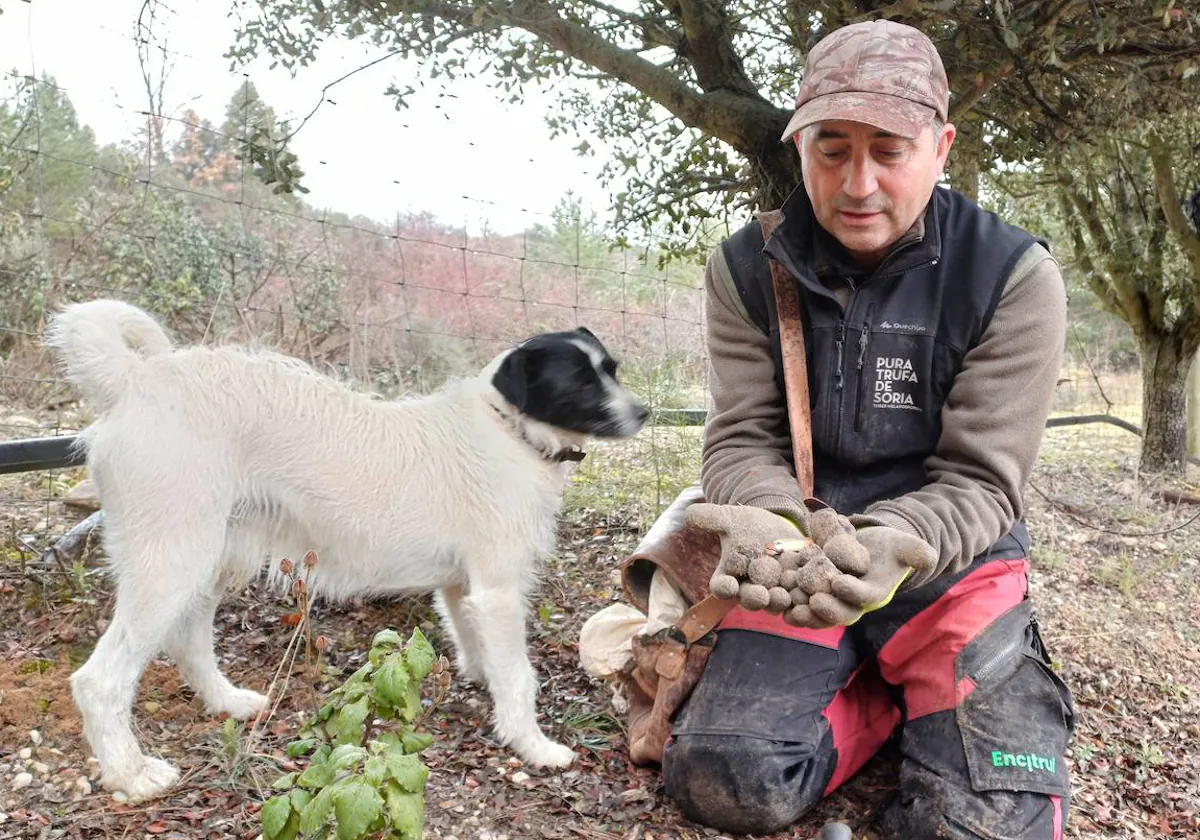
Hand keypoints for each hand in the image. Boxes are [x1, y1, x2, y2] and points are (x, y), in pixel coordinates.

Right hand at [683, 503, 799, 612]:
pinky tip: (809, 596)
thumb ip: (710, 518)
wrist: (778, 528)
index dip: (724, 587)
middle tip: (760, 595)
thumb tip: (689, 513)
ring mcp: (774, 594)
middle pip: (749, 599)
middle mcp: (750, 590)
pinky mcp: (797, 592)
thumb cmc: (748, 526)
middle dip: (754, 598)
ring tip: (785, 595)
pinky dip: (804, 602)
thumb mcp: (730, 519)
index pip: (722, 586)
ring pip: (775, 604)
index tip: (727, 585)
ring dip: (780, 602)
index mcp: (729, 577)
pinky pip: (800, 603)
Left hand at [772, 508, 935, 627]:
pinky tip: (776, 599)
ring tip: (789, 608)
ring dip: (803, 611)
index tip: (838, 582)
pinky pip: (801, 604)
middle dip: (825, 607)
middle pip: (838, 610)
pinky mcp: (815, 595)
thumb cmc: (890, 548)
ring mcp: (832, 600)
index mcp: (873, 593)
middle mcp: (851, 602)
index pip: (862, 596)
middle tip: (810, 600)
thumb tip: (928, 557)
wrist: (870, 548)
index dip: (850, 591)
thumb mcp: (904, 546)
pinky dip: (789, 603)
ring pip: (817, 612)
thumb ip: (916, 552)